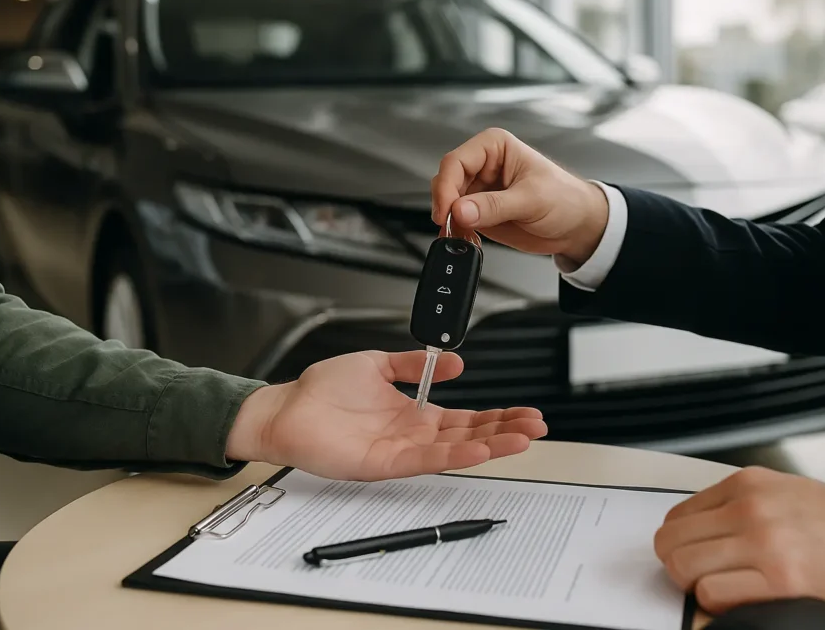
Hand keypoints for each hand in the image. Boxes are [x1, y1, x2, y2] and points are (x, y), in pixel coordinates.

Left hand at [226, 350, 547, 480]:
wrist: (286, 407)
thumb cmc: (323, 389)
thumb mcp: (377, 364)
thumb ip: (414, 365)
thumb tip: (454, 361)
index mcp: (414, 412)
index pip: (466, 417)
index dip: (498, 416)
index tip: (527, 412)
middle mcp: (413, 434)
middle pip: (470, 434)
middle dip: (506, 431)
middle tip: (538, 427)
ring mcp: (401, 451)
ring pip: (455, 450)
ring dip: (490, 445)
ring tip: (523, 440)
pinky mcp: (383, 464)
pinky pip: (424, 460)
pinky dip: (454, 455)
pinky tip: (478, 449)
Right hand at [431, 128, 609, 267]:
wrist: (577, 226)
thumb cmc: (565, 199)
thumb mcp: (531, 199)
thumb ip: (494, 206)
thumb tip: (461, 210)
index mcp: (495, 147)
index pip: (456, 161)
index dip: (446, 186)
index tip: (448, 210)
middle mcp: (483, 166)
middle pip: (446, 181)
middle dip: (446, 205)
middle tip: (452, 225)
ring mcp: (479, 190)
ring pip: (448, 202)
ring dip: (450, 221)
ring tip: (461, 234)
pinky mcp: (479, 212)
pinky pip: (456, 220)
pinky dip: (457, 232)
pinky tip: (467, 238)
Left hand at [653, 467, 824, 621]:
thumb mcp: (785, 493)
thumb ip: (737, 507)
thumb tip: (695, 532)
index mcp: (748, 484)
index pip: (677, 516)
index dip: (682, 543)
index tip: (697, 556)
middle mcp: (751, 509)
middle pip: (672, 542)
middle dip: (681, 565)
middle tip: (706, 576)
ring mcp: (765, 544)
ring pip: (684, 569)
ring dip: (698, 585)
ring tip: (728, 588)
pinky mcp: (782, 582)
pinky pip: (714, 595)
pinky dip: (720, 603)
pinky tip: (746, 599)